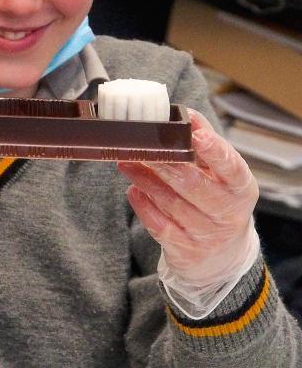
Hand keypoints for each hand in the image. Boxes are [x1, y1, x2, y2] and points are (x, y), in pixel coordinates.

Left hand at [118, 109, 259, 310]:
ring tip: (127, 163)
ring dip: (146, 181)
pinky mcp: (186, 250)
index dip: (215, 152)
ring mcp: (207, 234)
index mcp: (241, 188)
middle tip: (142, 147)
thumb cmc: (216, 200)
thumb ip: (204, 144)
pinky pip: (160, 226)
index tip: (197, 135)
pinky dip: (143, 207)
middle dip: (165, 164)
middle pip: (194, 186)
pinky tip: (133, 191)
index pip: (232, 168)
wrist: (221, 253)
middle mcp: (228, 213)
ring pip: (172, 204)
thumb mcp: (218, 174)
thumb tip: (187, 115)